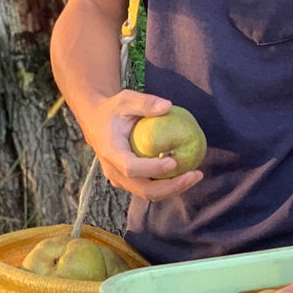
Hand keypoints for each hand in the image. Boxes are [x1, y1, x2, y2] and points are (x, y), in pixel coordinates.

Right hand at [83, 89, 202, 200]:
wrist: (96, 122)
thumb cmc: (114, 109)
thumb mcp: (125, 99)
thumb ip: (145, 102)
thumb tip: (167, 106)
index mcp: (111, 152)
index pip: (131, 167)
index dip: (152, 169)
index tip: (174, 162)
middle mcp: (114, 170)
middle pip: (143, 189)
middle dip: (171, 187)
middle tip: (195, 174)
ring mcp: (121, 178)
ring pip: (148, 193)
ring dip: (174, 189)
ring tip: (196, 175)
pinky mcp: (129, 181)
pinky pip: (150, 188)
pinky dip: (169, 185)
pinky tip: (187, 174)